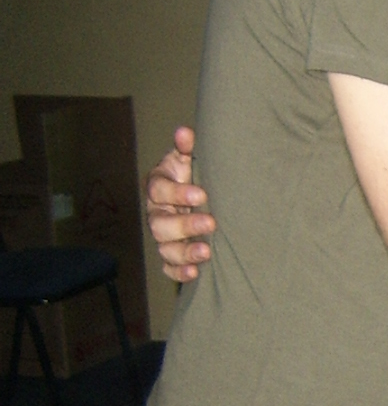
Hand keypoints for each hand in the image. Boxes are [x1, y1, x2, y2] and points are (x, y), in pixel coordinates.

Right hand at [146, 124, 214, 281]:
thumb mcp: (189, 160)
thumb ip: (186, 149)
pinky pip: (168, 267)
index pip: (159, 189)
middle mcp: (157, 213)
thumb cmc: (194, 177)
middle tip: (211, 223)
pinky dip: (179, 272)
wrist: (200, 199)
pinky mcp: (171, 255)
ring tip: (206, 251)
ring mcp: (163, 236)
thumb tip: (185, 132)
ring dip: (184, 251)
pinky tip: (194, 273)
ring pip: (164, 247)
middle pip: (160, 223)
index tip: (202, 194)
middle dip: (185, 224)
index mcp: (159, 187)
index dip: (177, 192)